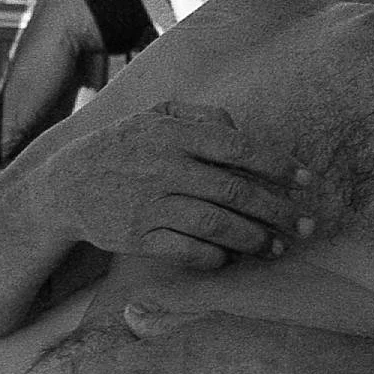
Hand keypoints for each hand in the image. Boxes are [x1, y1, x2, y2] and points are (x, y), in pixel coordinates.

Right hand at [31, 101, 314, 268]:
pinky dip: (215, 256)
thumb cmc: (123, 147)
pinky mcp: (138, 237)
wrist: (66, 186)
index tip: (307, 181)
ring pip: (216, 224)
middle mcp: (165, 167)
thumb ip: (202, 117)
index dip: (277, 165)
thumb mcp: (156, 116)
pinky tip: (231, 257)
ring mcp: (151, 204)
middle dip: (277, 211)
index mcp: (173, 134)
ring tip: (278, 248)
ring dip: (254, 239)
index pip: (237, 147)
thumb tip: (242, 131)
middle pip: (234, 192)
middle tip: (307, 225)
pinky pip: (188, 250)